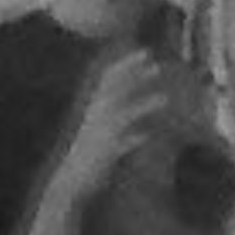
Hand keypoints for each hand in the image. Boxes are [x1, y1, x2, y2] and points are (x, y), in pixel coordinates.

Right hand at [44, 42, 173, 232]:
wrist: (69, 183)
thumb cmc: (89, 157)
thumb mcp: (100, 132)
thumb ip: (116, 117)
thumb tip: (131, 102)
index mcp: (95, 110)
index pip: (109, 80)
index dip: (126, 65)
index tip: (144, 52)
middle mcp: (96, 119)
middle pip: (116, 91)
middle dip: (134, 75)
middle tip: (154, 62)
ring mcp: (100, 136)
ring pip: (122, 116)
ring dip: (143, 106)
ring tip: (164, 98)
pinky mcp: (104, 155)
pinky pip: (121, 145)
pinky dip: (133, 139)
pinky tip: (147, 136)